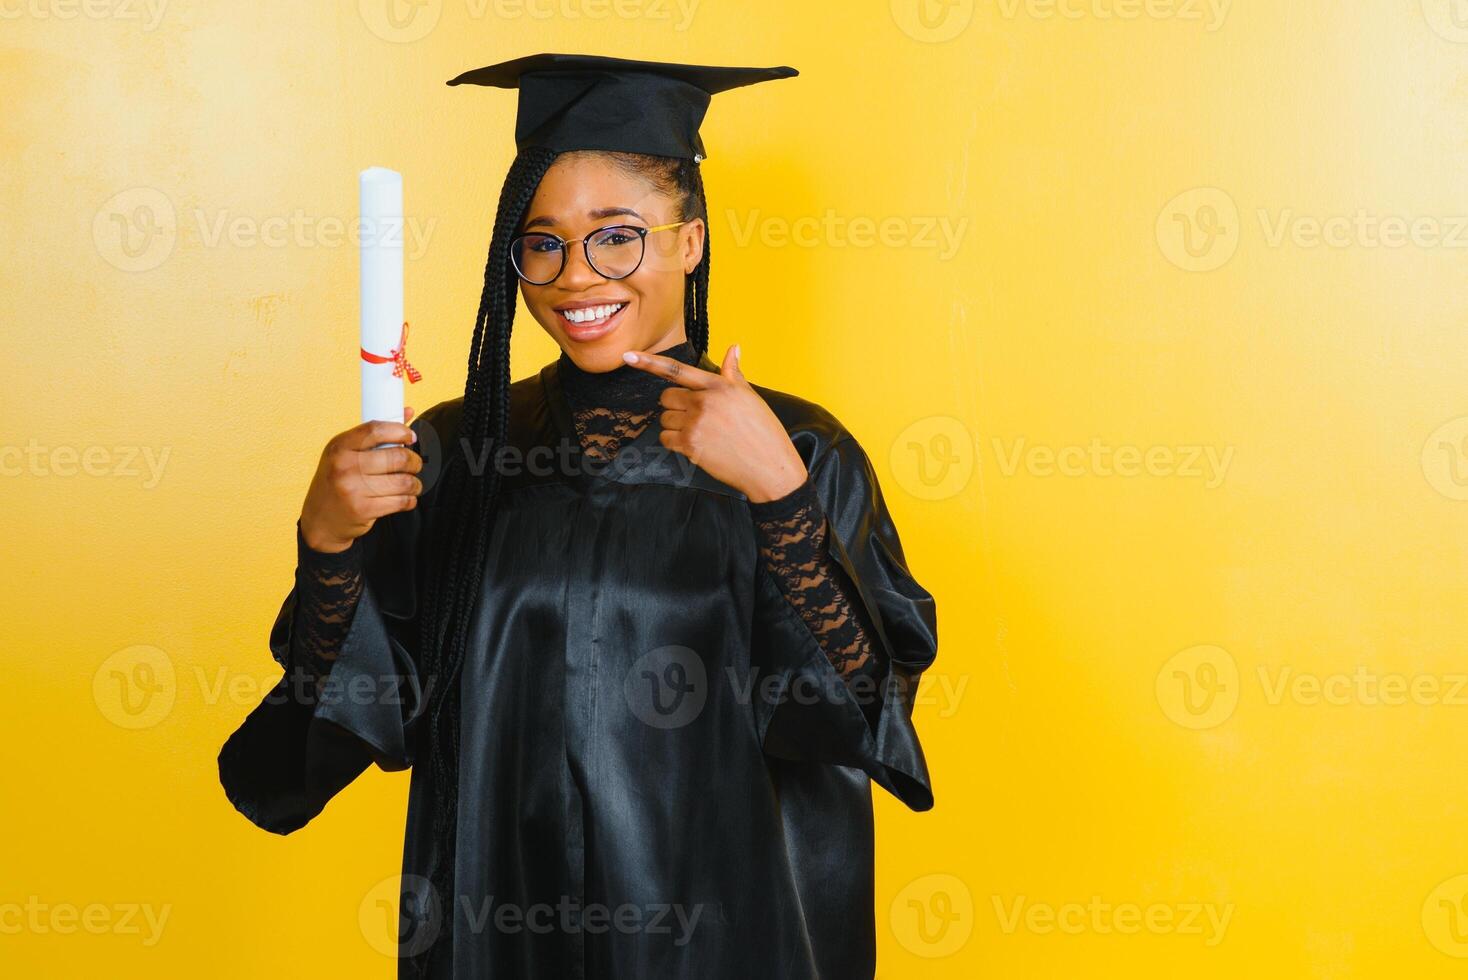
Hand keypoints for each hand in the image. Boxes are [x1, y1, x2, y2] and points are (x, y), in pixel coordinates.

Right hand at [299, 407, 422, 552]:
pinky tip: (406, 498)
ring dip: (415, 483)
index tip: (410, 437)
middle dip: (414, 461)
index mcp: (340, 446)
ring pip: (404, 481)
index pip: (376, 429)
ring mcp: (352, 488)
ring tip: (412, 484)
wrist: (320, 520)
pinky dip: (410, 499)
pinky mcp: (363, 509)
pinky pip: (401, 501)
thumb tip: (407, 411)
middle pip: (397, 457)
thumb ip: (375, 435)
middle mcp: (344, 465)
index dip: (400, 431)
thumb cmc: (337, 482)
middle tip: (415, 465)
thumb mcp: (346, 454)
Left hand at [622, 345, 806, 501]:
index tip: (628, 356)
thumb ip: (733, 373)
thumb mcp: (750, 397)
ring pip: (665, 418)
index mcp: (719, 386)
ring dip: (675, 425)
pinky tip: (694, 445)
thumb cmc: (763, 432)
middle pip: (667, 397)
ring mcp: (696, 424)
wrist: (769, 467)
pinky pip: (665, 438)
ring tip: (701, 433)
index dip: (649, 362)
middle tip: (697, 417)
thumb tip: (733, 348)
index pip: (678, 370)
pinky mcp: (690, 445)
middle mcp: (705, 402)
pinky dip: (673, 441)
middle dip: (676, 406)